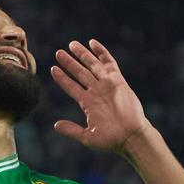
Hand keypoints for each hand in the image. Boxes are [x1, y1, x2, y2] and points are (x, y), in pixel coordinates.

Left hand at [51, 39, 152, 154]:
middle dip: (69, 62)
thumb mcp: (87, 136)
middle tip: (58, 52)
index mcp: (88, 103)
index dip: (62, 78)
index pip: (71, 87)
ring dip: (82, 55)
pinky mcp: (118, 81)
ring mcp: (106, 85)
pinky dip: (101, 53)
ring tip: (71, 45)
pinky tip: (92, 43)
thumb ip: (71, 130)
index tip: (53, 69)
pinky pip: (109, 63)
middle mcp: (96, 92)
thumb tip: (55, 126)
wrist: (130, 136)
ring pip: (92, 65)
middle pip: (80, 73)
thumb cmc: (111, 140)